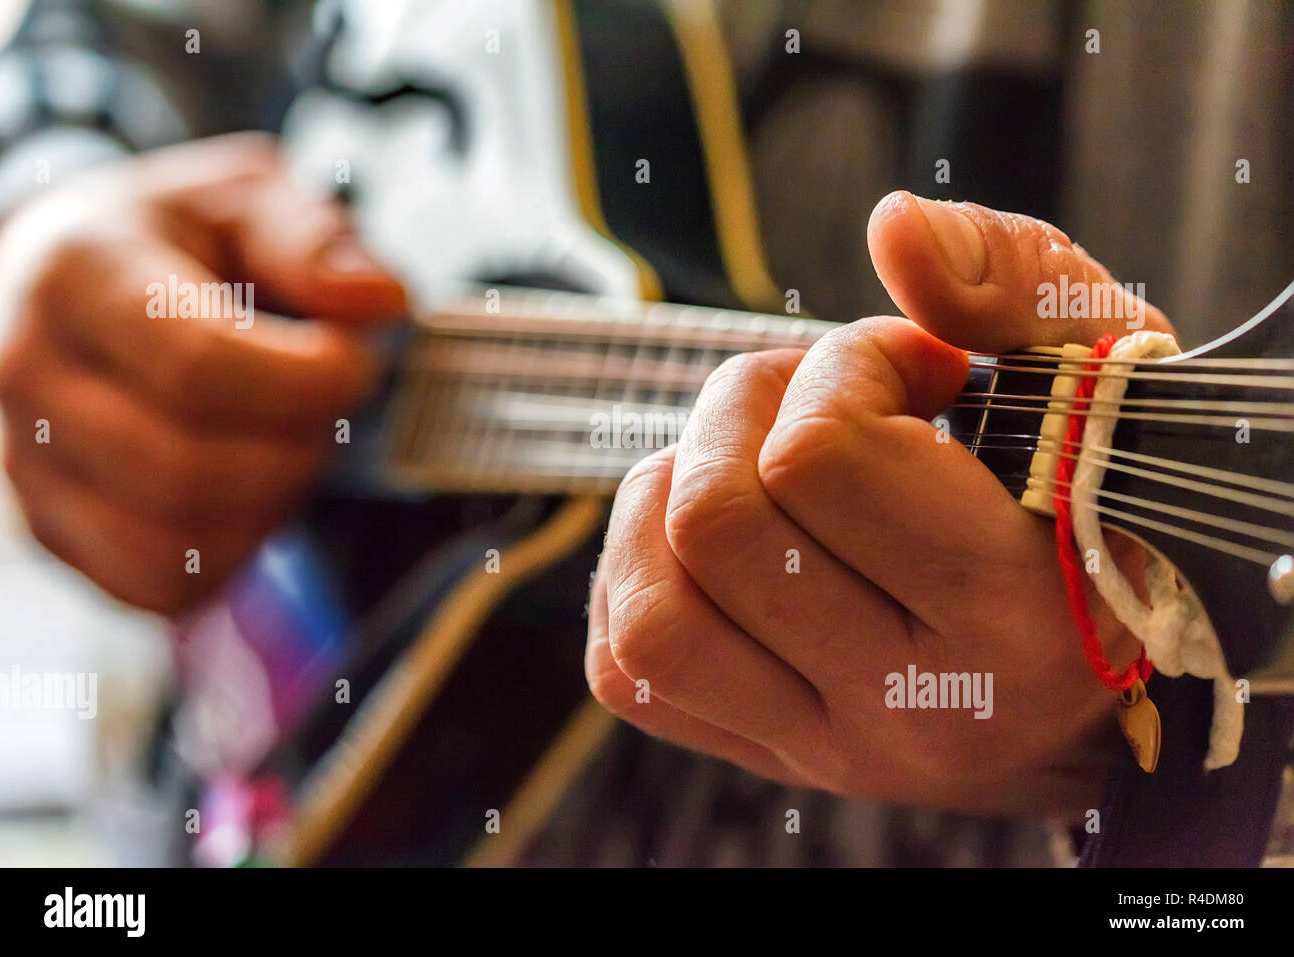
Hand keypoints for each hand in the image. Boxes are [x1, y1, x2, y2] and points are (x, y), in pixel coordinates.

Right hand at [0, 133, 405, 612]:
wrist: (72, 276)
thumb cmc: (175, 242)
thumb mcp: (247, 200)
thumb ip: (314, 241)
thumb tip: (376, 300)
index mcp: (79, 273)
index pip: (196, 365)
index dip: (306, 380)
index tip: (356, 362)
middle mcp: (30, 373)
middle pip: (189, 467)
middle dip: (297, 446)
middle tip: (328, 405)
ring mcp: (26, 461)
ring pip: (175, 540)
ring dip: (270, 504)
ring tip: (288, 441)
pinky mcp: (51, 527)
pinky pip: (156, 584)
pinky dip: (230, 554)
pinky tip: (251, 491)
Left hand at [586, 191, 1174, 815]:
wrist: (1108, 682)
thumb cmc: (1099, 509)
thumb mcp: (1104, 377)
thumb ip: (1018, 280)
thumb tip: (892, 228)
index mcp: (1018, 610)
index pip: (820, 452)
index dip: (843, 367)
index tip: (911, 367)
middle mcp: (916, 704)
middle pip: (716, 517)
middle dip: (745, 406)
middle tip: (814, 397)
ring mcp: (834, 747)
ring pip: (654, 609)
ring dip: (673, 494)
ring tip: (751, 466)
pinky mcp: (774, 762)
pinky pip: (631, 671)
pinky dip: (639, 578)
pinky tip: (706, 536)